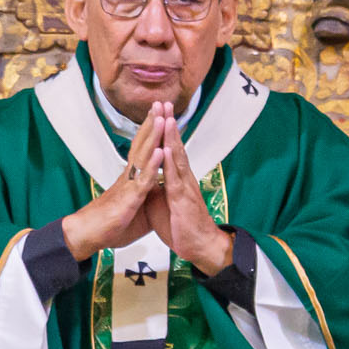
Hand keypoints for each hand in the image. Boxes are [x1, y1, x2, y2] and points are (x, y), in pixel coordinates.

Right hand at [60, 102, 166, 260]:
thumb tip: (159, 189)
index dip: (152, 131)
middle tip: (160, 102)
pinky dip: (152, 166)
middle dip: (152, 123)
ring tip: (161, 118)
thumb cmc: (110, 223)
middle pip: (142, 144)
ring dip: (153, 137)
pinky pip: (142, 180)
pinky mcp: (129, 199)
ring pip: (143, 157)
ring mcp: (129, 185)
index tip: (161, 112)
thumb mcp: (135, 207)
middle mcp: (130, 176)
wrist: (88, 236)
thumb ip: (146, 195)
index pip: (143, 148)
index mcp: (132, 177)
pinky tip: (159, 152)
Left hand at [148, 107, 233, 274]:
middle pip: (175, 145)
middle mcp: (183, 177)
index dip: (164, 131)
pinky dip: (171, 162)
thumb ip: (158, 186)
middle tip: (164, 102)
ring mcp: (184, 186)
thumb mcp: (164, 203)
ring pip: (177, 157)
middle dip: (169, 124)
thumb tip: (148, 176)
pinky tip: (167, 148)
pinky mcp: (183, 199)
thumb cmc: (182, 225)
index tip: (158, 111)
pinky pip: (175, 178)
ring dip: (171, 136)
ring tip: (167, 117)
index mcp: (177, 178)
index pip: (170, 149)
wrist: (200, 246)